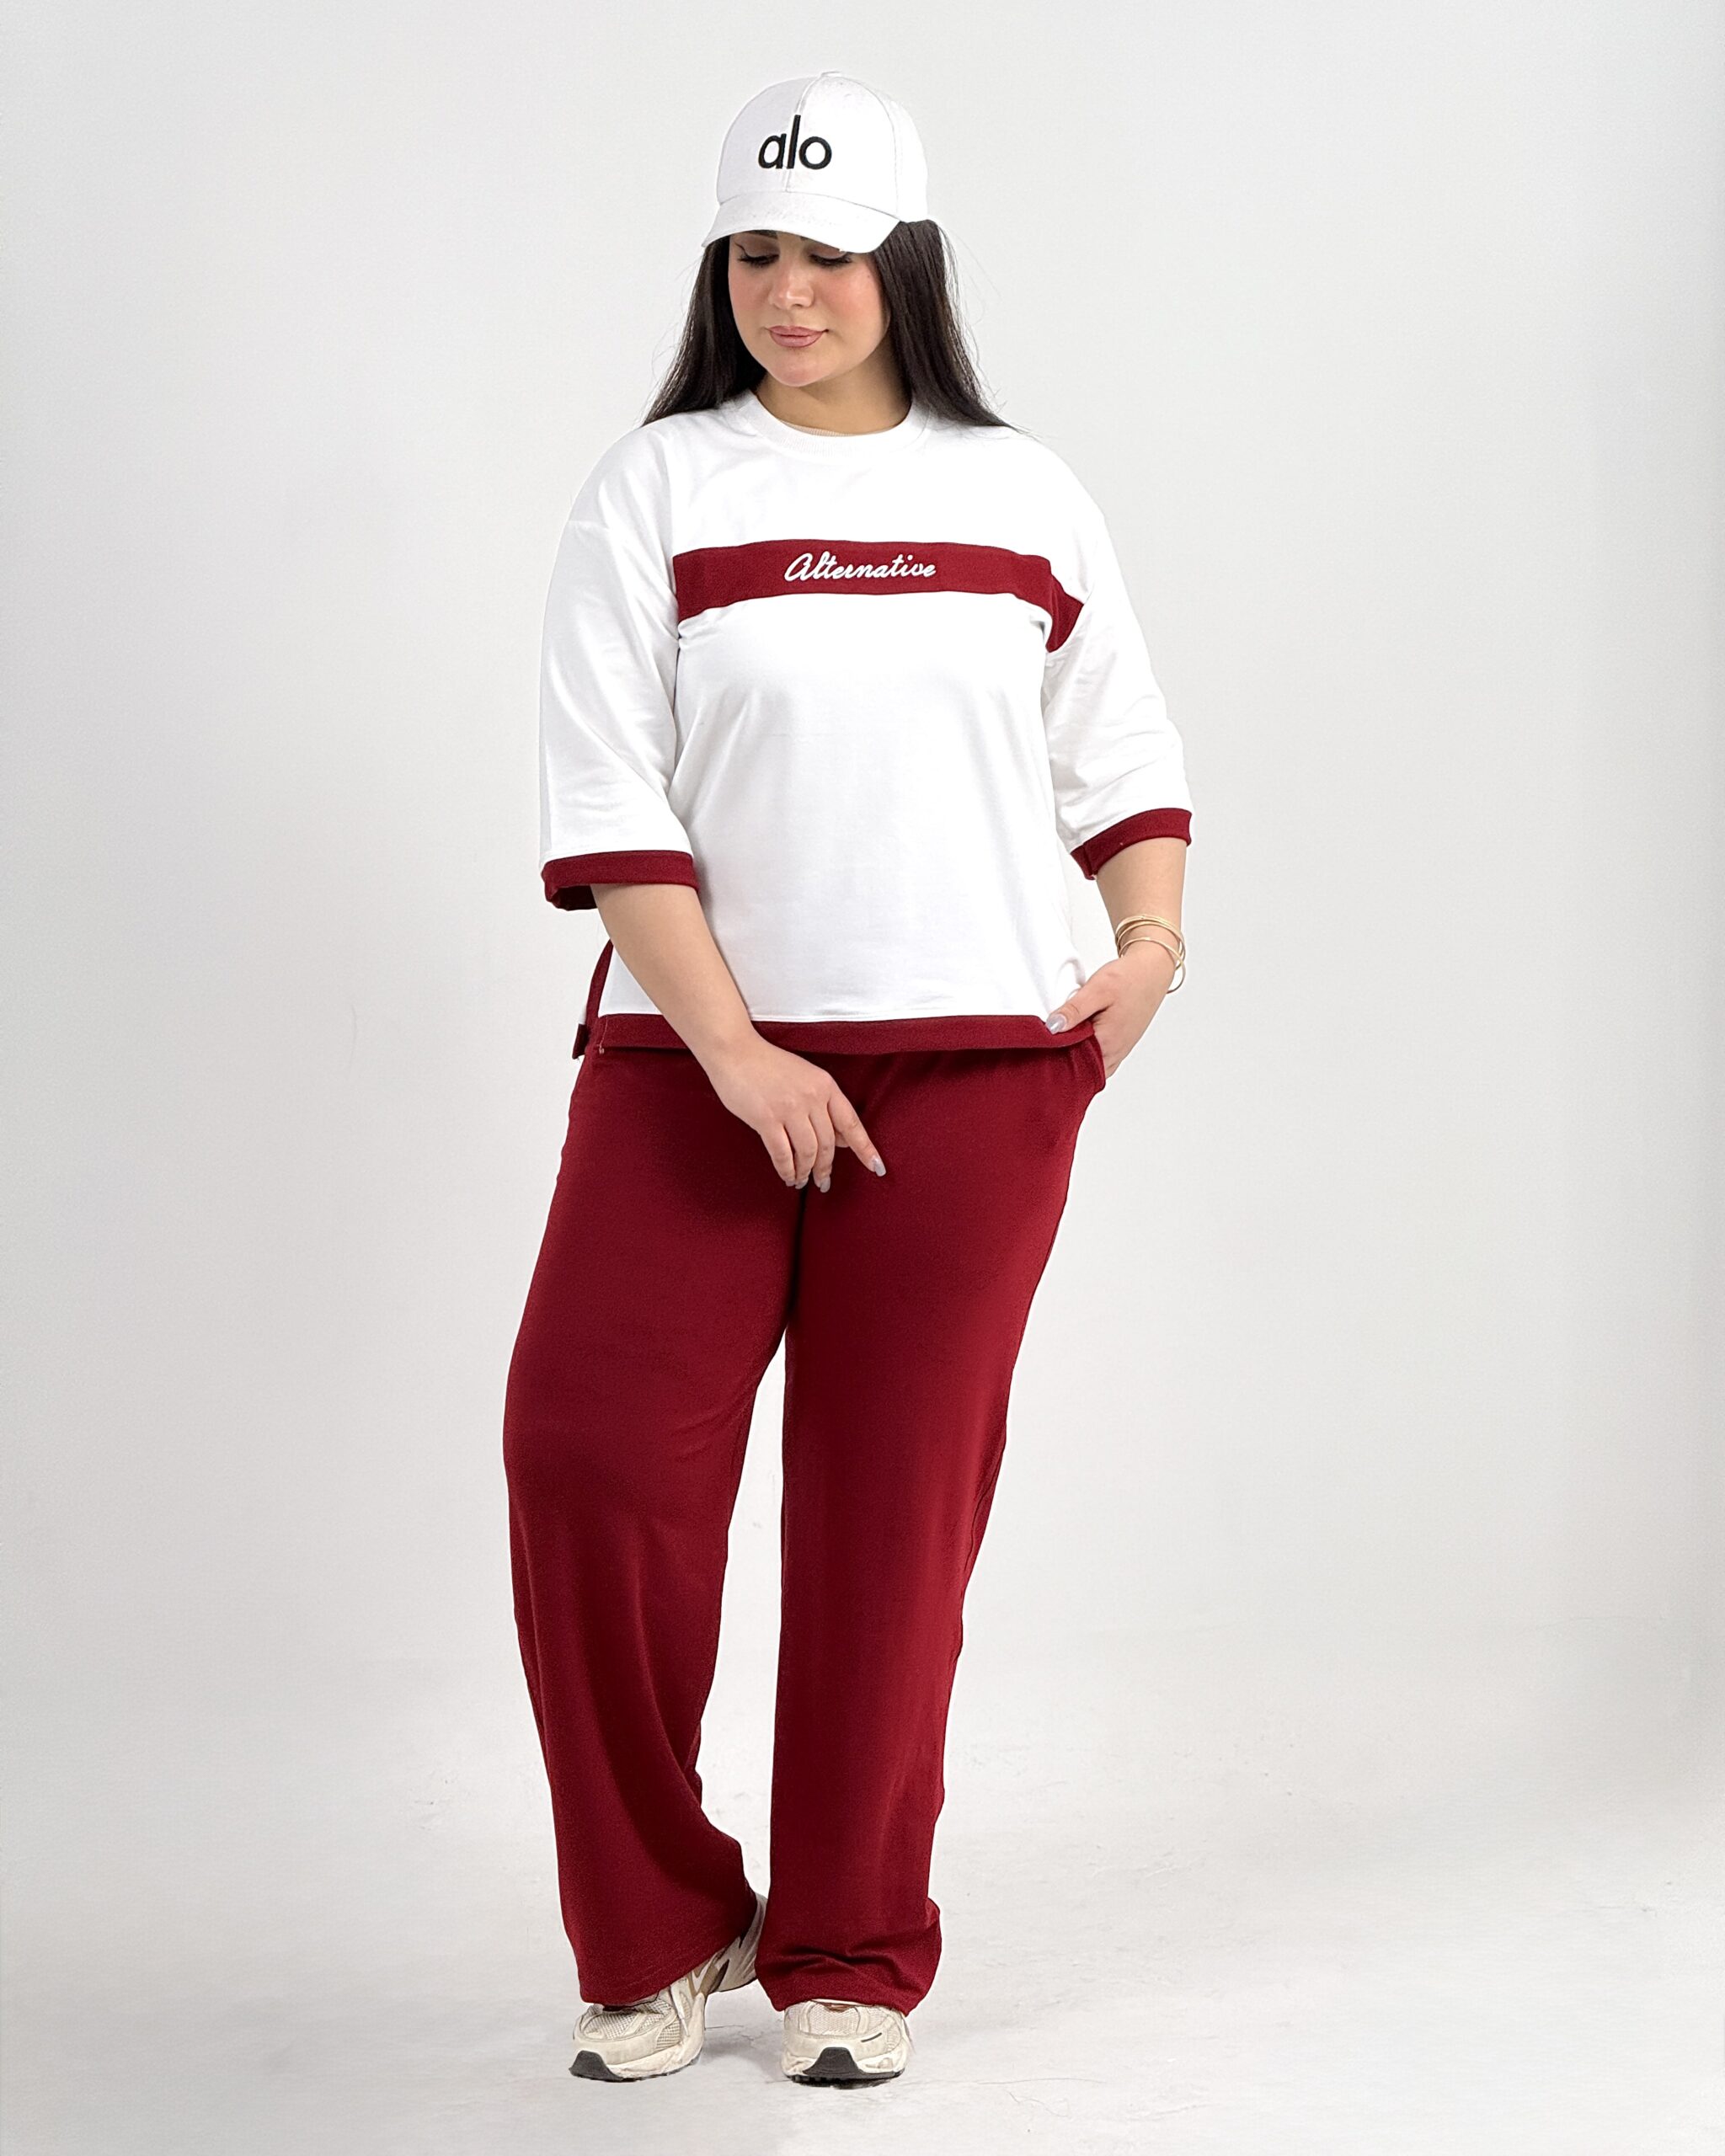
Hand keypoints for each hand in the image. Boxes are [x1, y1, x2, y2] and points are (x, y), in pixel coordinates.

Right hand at [700, 1034, 886, 1189]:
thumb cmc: (767, 1065)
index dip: (865, 1149)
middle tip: (823, 1182)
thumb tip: (840, 1140)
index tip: (877, 1168)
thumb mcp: (805, 1077)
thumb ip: (823, 1106)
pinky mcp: (766, 1119)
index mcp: (825, 1085)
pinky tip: (787, 1176)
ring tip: (802, 1180)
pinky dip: (787, 1170)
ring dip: (806, 1171)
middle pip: (828, 1144)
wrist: (734, 1050)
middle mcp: (812, 1097)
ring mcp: (789, 1108)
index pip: (851, 1123)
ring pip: (807, 1152)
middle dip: (826, 1168)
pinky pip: (782, 1154)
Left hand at [1046, 939, 1177, 1080]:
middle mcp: (1115, 1053)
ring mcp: (1118, 1052)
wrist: (1152, 972)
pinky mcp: (1119, 1046)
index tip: (1038, 1044)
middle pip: (1081, 1070)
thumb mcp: (1097, 989)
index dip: (1052, 1055)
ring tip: (1058, 1040)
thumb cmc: (1128, 979)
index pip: (1072, 1063)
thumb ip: (1074, 1010)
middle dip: (1061, 1061)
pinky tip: (1075, 1039)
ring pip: (1090, 1067)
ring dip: (1074, 1058)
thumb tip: (1051, 1028)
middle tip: (1043, 1043)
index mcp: (1107, 1043)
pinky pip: (1099, 1060)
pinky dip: (1085, 1054)